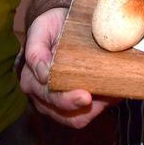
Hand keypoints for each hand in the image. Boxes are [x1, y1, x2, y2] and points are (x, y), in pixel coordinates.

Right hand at [20, 7, 116, 126]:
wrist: (62, 26)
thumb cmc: (51, 26)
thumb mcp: (41, 28)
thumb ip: (36, 48)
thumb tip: (42, 73)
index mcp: (31, 79)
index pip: (49, 95)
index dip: (67, 99)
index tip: (86, 96)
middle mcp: (41, 96)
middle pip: (64, 113)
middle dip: (86, 108)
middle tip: (105, 99)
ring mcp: (56, 104)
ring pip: (76, 119)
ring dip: (96, 109)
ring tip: (112, 94)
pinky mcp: (72, 106)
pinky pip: (86, 115)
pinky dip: (101, 106)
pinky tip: (112, 93)